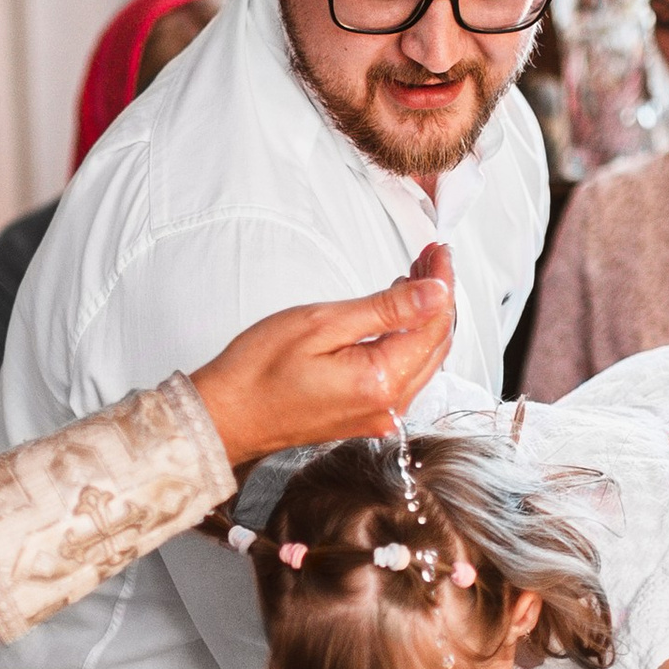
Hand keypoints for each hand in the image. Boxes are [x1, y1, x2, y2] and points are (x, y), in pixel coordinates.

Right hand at [190, 244, 455, 468]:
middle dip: (438, 297)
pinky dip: (406, 341)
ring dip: (424, 318)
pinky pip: (403, 374)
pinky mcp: (367, 416)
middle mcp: (389, 406)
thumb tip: (436, 294)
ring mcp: (379, 415)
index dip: (442, 283)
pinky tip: (395, 316)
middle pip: (435, 343)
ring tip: (414, 279)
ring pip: (423, 359)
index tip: (437, 251)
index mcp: (381, 381)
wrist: (226, 416)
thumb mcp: (322, 323)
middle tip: (429, 258)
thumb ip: (385, 309)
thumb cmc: (259, 370)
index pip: (433, 324)